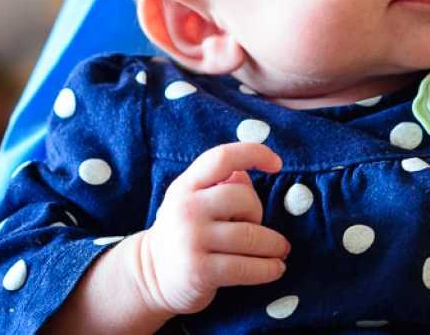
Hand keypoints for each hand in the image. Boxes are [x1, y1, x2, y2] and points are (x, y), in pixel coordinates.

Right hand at [131, 143, 289, 315]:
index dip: (254, 153)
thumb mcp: (194, 201)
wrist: (150, 275)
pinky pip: (247, 268)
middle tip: (256, 228)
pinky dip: (269, 268)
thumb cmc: (185, 232)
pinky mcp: (201, 272)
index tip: (277, 164)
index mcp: (186, 186)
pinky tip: (276, 268)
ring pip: (252, 236)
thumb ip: (222, 184)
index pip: (222, 158)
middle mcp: (186, 210)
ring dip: (274, 245)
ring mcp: (192, 241)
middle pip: (244, 198)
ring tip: (280, 251)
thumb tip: (248, 173)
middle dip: (258, 212)